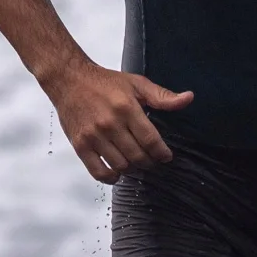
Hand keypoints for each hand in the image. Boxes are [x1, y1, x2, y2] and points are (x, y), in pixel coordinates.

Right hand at [39, 58, 193, 180]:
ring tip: (134, 162)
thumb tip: (188, 98)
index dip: (162, 153)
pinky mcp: (80, 145)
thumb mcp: (136, 84)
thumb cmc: (104, 82)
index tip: (165, 156)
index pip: (151, 140)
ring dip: (132, 169)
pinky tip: (117, 171)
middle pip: (137, 157)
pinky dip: (111, 178)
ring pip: (121, 166)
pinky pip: (98, 172)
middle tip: (150, 159)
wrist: (68, 79)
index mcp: (126, 107)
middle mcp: (110, 123)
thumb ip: (162, 96)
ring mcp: (94, 136)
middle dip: (149, 162)